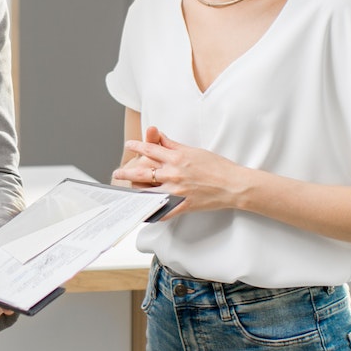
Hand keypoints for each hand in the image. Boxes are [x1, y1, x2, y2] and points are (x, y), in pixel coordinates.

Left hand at [113, 126, 248, 217]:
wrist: (233, 185)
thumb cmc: (217, 166)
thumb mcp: (194, 151)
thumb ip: (174, 145)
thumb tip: (160, 137)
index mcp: (177, 158)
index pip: (150, 149)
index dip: (137, 146)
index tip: (129, 145)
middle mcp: (174, 173)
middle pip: (142, 171)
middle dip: (126, 172)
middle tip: (117, 173)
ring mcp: (177, 191)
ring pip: (148, 191)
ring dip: (135, 191)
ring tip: (126, 191)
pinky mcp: (183, 205)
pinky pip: (163, 211)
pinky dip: (152, 213)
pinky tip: (144, 213)